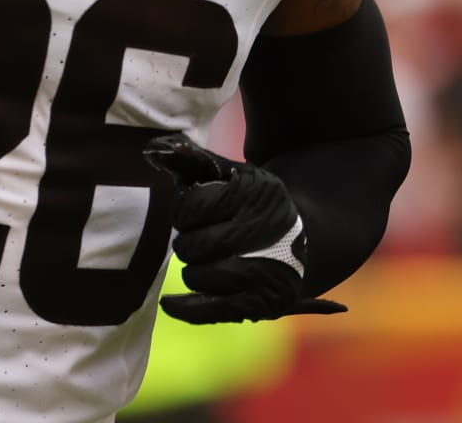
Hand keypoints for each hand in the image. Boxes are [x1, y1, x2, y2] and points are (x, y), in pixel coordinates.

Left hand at [143, 134, 346, 324]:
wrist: (306, 238)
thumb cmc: (259, 203)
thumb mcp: (238, 175)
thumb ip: (198, 163)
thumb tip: (155, 149)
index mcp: (251, 197)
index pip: (190, 209)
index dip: (182, 213)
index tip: (190, 214)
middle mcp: (258, 234)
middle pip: (191, 247)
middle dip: (188, 243)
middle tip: (200, 239)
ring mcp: (261, 273)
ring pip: (197, 278)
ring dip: (194, 270)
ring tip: (208, 260)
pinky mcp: (261, 303)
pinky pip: (210, 311)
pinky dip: (185, 308)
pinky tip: (170, 303)